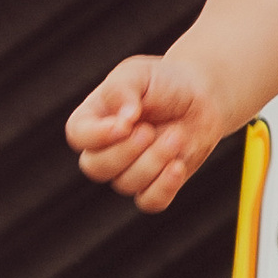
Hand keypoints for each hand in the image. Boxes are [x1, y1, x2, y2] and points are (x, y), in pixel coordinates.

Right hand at [66, 49, 224, 211]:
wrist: (199, 96)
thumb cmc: (163, 81)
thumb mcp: (139, 74)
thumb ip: (123, 91)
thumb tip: (123, 121)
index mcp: (93, 118)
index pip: (78, 136)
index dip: (96, 136)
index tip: (126, 124)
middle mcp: (105, 148)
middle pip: (95, 167)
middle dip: (125, 152)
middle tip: (150, 130)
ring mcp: (129, 170)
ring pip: (125, 184)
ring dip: (153, 161)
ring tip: (177, 135)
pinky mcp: (154, 185)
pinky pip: (149, 202)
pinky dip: (164, 187)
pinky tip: (178, 165)